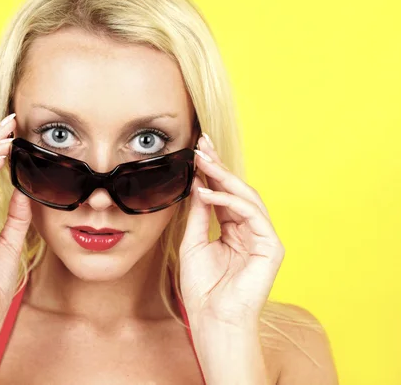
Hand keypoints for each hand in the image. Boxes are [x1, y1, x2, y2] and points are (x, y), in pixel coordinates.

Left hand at [179, 134, 284, 327]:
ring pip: (247, 197)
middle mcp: (250, 230)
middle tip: (202, 144)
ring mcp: (263, 237)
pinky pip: (252, 214)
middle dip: (219, 165)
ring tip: (202, 161)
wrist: (212, 318)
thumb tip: (197, 183)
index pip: (224, 194)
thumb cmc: (202, 287)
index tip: (197, 150)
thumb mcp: (192, 242)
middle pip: (237, 190)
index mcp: (233, 229)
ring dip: (223, 176)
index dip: (211, 172)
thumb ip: (199, 213)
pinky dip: (229, 200)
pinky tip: (206, 190)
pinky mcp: (271, 247)